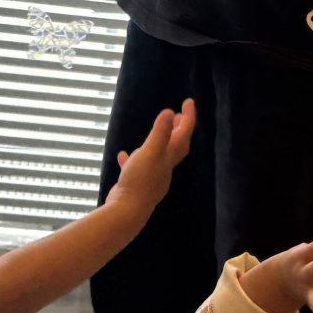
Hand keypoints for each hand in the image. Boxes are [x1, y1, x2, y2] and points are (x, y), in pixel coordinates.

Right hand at [110, 100, 196, 216]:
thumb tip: (170, 112)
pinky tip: (124, 155)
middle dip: (179, 130)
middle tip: (178, 115)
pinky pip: (136, 168)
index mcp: (169, 158)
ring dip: (157, 143)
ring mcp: (150, 178)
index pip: (183, 134)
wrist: (127, 211)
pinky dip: (133, 159)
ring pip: (157, 157)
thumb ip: (160, 133)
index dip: (188, 117)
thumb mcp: (150, 152)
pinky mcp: (136, 185)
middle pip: (176, 146)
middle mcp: (163, 168)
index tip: (189, 101)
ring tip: (155, 133)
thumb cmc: (140, 180)